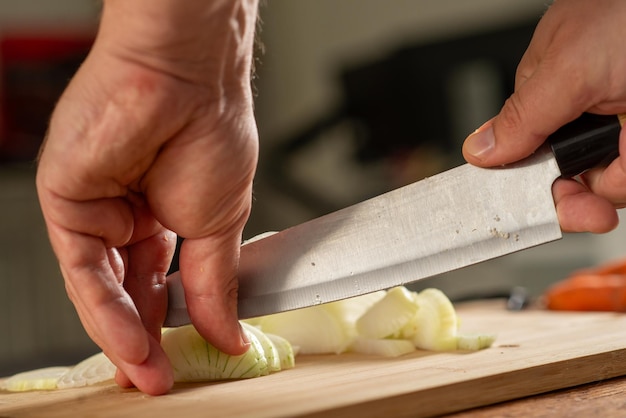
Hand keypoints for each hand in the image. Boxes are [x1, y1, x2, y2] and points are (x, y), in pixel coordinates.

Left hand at [36, 0, 258, 394]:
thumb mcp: (222, 224)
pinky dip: (107, 308)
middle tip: (161, 379)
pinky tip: (131, 339)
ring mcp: (96, 210)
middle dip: (145, 340)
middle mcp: (126, 215)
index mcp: (167, 216)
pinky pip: (83, 269)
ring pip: (101, 288)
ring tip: (148, 372)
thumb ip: (214, 284)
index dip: (173, 323)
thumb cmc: (213, 130)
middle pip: (128, 291)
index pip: (162, 281)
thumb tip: (229, 332)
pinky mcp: (67, 202)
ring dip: (124, 334)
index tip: (192, 356)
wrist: (190, 80)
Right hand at [462, 0, 625, 232]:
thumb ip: (522, 115)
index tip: (540, 217)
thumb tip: (479, 149)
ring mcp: (618, 127)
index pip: (521, 156)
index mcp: (544, 91)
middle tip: (594, 210)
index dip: (528, 193)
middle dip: (583, 194)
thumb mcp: (570, 66)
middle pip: (567, 179)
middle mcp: (581, 113)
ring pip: (610, 183)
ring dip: (621, 177)